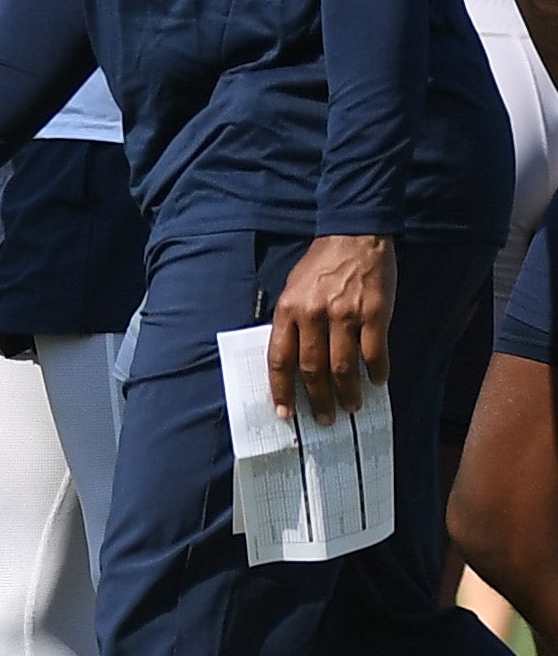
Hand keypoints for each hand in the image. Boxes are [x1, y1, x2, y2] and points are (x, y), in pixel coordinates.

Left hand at [269, 232, 397, 420]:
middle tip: (323, 419)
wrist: (354, 236)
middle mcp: (313, 315)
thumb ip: (291, 323)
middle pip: (311, 369)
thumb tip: (291, 363)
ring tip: (350, 407)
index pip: (279, 359)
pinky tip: (377, 382)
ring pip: (342, 367)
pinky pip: (374, 352)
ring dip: (346, 393)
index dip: (281, 389)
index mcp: (288, 310)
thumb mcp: (293, 290)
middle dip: (317, 399)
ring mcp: (345, 315)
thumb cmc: (320, 266)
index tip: (285, 413)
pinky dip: (376, 371)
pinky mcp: (375, 314)